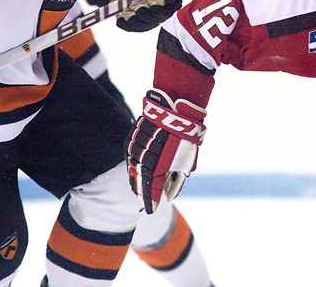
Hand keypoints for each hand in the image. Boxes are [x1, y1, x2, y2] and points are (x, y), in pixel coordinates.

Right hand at [125, 88, 206, 213]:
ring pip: (131, 168)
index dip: (150, 200)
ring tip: (139, 190)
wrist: (175, 107)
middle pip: (137, 181)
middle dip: (141, 192)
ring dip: (135, 179)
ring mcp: (135, 147)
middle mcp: (142, 157)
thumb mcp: (186, 158)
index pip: (149, 189)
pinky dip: (132, 165)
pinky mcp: (131, 138)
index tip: (151, 209)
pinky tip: (135, 171)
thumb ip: (178, 177)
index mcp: (157, 164)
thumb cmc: (185, 134)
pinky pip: (129, 156)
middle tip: (145, 201)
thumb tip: (172, 194)